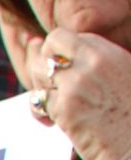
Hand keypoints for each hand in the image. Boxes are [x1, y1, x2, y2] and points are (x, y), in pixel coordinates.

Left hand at [18, 19, 130, 159]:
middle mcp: (95, 62)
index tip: (66, 71)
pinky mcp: (66, 108)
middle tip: (53, 84)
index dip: (64, 53)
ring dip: (41, 86)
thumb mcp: (128, 77)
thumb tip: (80, 66)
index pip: (73, 37)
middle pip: (52, 44)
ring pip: (38, 70)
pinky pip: (37, 100)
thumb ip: (106, 67)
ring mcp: (78, 84)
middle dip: (45, 61)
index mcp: (113, 54)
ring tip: (53, 104)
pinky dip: (40, 112)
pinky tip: (52, 123)